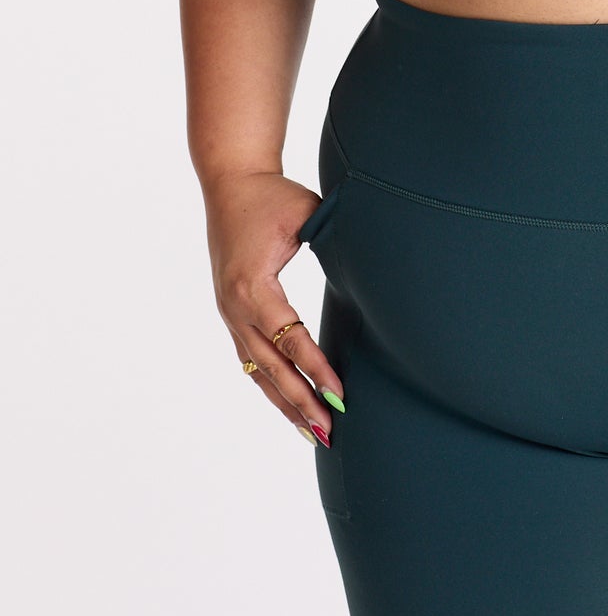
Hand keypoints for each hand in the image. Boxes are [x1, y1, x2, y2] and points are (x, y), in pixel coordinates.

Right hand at [204, 169, 346, 445]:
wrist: (230, 181)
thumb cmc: (272, 195)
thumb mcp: (306, 212)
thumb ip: (333, 240)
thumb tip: (370, 271)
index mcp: (252, 285)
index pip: (291, 338)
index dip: (316, 369)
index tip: (340, 396)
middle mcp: (235, 306)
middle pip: (271, 367)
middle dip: (301, 402)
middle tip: (330, 432)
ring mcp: (229, 313)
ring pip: (257, 370)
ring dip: (285, 403)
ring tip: (314, 434)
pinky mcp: (231, 313)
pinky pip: (251, 359)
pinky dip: (270, 385)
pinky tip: (289, 405)